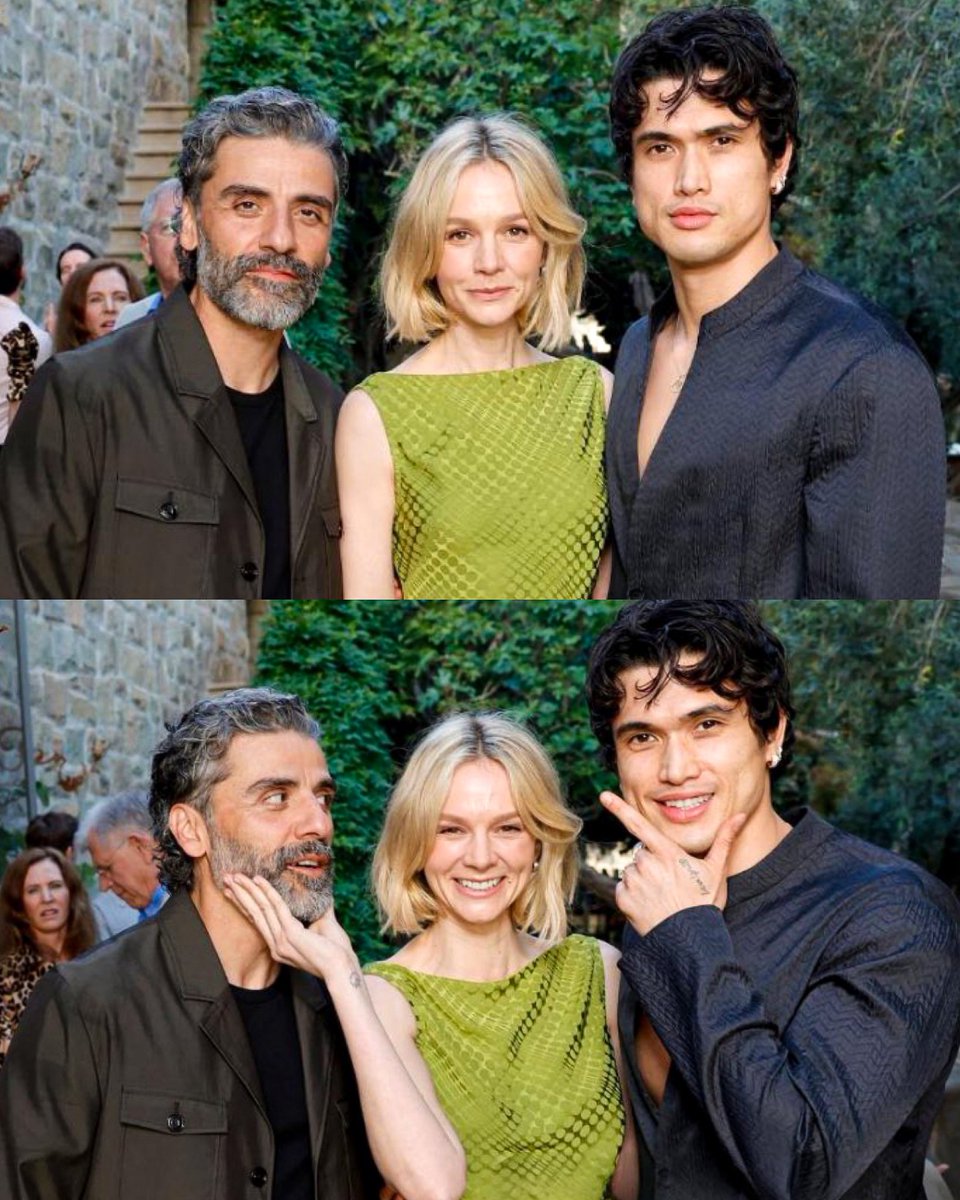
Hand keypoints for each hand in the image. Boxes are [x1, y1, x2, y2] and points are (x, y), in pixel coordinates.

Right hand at [223, 873, 356, 979]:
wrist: (343, 968)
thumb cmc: (336, 951)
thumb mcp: (323, 927)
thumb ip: (317, 909)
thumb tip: (320, 892)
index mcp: (281, 946)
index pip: (258, 922)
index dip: (245, 905)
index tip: (233, 891)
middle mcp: (277, 945)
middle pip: (253, 914)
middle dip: (239, 895)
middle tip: (226, 878)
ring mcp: (281, 941)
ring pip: (260, 909)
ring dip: (247, 890)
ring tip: (235, 876)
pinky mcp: (290, 935)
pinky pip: (276, 908)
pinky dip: (267, 892)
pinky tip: (258, 880)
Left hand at [600, 791, 745, 935]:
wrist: (691, 941)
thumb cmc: (704, 903)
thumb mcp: (716, 870)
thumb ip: (724, 839)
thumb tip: (741, 815)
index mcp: (666, 853)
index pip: (639, 825)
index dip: (620, 808)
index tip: (604, 795)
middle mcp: (647, 864)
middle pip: (641, 854)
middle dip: (652, 863)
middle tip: (670, 883)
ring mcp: (634, 882)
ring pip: (632, 871)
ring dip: (642, 880)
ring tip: (662, 896)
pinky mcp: (623, 899)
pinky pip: (623, 889)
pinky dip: (633, 895)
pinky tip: (650, 906)